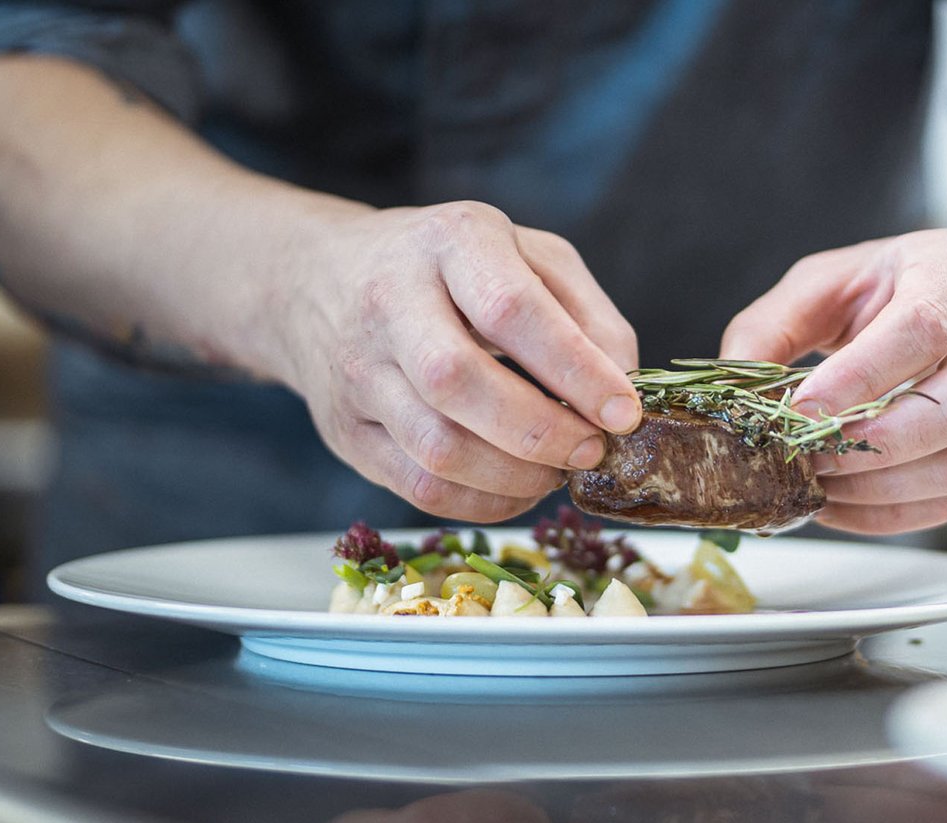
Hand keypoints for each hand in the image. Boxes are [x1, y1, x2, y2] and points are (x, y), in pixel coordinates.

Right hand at [270, 201, 640, 521]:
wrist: (322, 278)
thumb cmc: (451, 270)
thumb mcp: (529, 256)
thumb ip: (589, 314)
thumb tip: (623, 390)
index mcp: (450, 242)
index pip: (511, 309)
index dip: (575, 369)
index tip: (624, 412)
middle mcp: (390, 301)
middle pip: (459, 381)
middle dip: (542, 432)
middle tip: (592, 450)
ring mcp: (358, 370)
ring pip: (437, 448)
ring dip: (516, 477)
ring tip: (558, 470)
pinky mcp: (344, 430)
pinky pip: (418, 487)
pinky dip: (482, 502)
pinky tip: (517, 487)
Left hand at [720, 229, 946, 532]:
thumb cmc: (897, 289)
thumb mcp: (827, 282)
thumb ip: (772, 327)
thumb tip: (732, 395)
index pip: (922, 328)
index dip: (860, 377)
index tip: (801, 411)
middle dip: (877, 444)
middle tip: (809, 458)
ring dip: (883, 488)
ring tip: (821, 487)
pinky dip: (897, 513)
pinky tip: (847, 505)